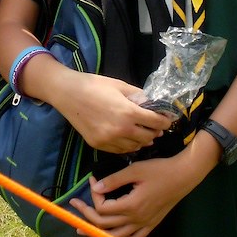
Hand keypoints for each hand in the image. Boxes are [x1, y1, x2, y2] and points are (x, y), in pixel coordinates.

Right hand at [47, 70, 172, 153]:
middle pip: (148, 137)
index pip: (156, 122)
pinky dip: (128, 145)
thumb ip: (138, 96)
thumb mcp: (120, 86)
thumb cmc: (95, 85)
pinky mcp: (98, 145)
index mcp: (129, 113)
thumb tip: (152, 103)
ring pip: (135, 147)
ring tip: (144, 134)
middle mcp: (121, 130)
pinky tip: (129, 138)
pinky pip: (120, 150)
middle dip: (155, 132)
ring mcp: (109, 140)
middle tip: (157, 127)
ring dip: (142, 140)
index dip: (165, 121)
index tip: (168, 120)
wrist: (68, 93)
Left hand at [68, 152, 208, 236]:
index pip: (103, 208)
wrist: (184, 176)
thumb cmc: (160, 169)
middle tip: (74, 205)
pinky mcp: (151, 225)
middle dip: (87, 215)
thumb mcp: (135, 170)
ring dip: (98, 233)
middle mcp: (136, 220)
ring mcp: (144, 225)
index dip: (93, 195)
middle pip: (105, 225)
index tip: (92, 179)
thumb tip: (95, 187)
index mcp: (131, 206)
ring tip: (83, 229)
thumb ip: (114, 180)